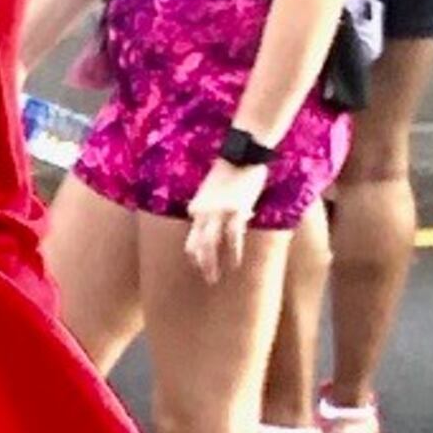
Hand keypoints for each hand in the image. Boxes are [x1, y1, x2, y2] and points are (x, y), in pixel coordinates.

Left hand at [185, 158, 271, 280]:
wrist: (241, 154)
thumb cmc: (232, 169)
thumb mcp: (216, 190)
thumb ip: (219, 206)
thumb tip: (238, 218)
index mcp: (197, 205)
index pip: (192, 236)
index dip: (197, 252)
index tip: (201, 264)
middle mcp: (203, 210)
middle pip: (196, 243)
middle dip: (200, 263)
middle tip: (207, 278)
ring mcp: (217, 211)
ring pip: (209, 244)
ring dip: (211, 263)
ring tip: (214, 277)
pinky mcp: (234, 210)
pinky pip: (232, 237)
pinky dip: (232, 252)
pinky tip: (234, 264)